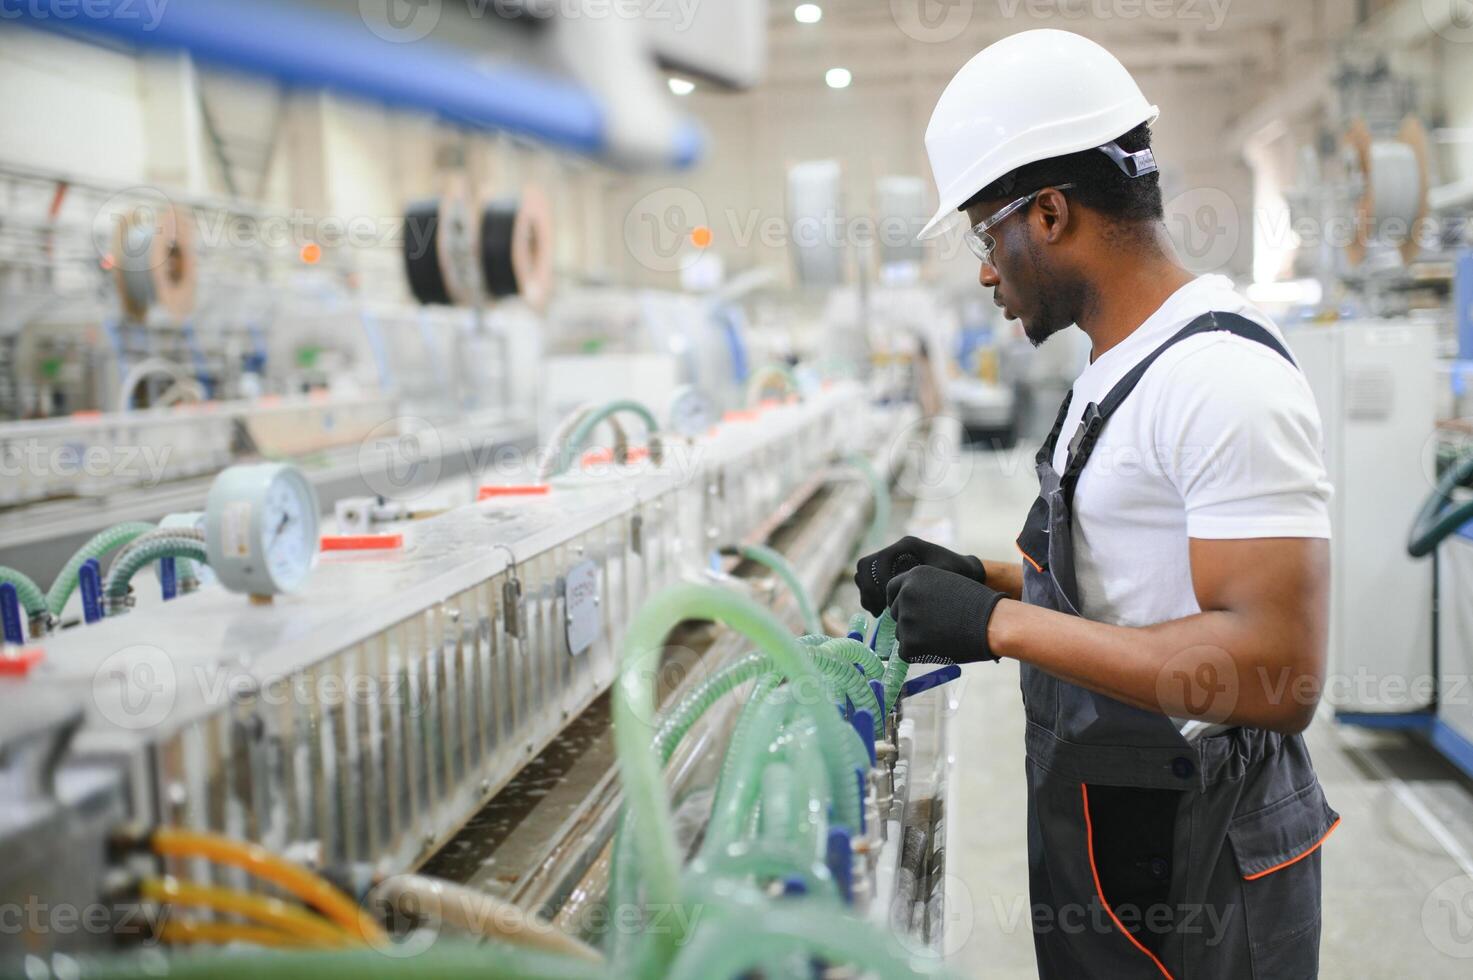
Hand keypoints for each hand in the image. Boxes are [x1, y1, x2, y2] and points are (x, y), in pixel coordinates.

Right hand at [854, 536, 985, 615]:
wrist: (965, 572)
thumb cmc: (957, 573)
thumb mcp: (942, 575)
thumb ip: (923, 581)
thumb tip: (902, 593)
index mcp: (907, 545)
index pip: (881, 559)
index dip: (881, 580)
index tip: (888, 599)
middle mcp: (896, 550)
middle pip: (866, 565)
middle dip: (868, 587)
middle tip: (878, 607)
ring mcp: (891, 559)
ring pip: (863, 573)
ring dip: (866, 592)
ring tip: (877, 610)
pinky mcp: (889, 570)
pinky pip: (869, 581)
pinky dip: (869, 595)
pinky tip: (879, 609)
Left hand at [886, 566, 1005, 664]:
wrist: (992, 623)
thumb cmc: (978, 604)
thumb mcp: (946, 583)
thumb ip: (924, 590)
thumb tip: (906, 604)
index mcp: (914, 576)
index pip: (892, 590)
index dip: (899, 602)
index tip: (907, 611)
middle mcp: (905, 594)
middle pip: (896, 613)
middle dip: (910, 621)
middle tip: (934, 627)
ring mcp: (906, 618)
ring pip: (901, 633)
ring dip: (916, 638)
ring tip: (942, 636)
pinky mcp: (909, 643)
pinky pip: (906, 652)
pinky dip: (919, 654)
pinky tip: (939, 648)